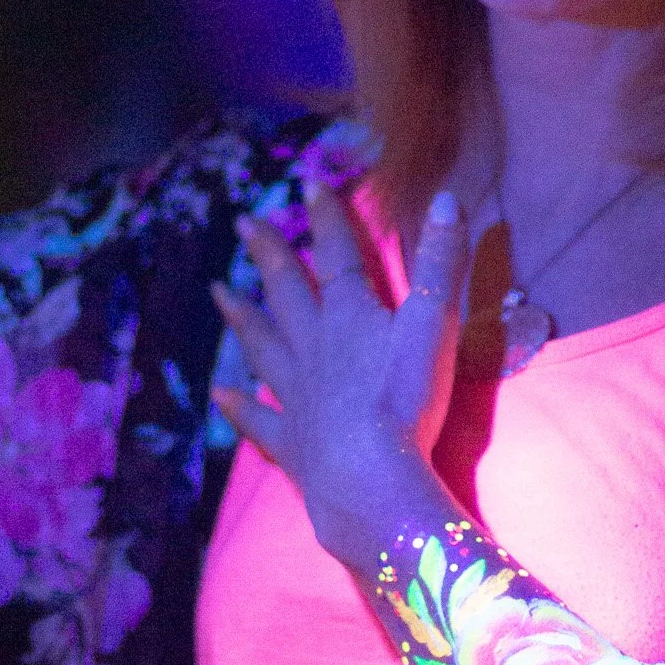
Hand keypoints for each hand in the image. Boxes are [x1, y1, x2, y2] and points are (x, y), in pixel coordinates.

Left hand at [210, 182, 468, 567]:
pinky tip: (221, 395)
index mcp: (348, 315)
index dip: (327, 218)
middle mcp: (312, 346)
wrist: (370, 480)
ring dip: (243, 316)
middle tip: (245, 222)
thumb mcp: (433, 323)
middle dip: (269, 253)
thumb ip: (439, 262)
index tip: (309, 184)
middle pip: (286, 291)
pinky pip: (256, 418)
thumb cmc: (406, 400)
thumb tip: (444, 197)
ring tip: (219, 291)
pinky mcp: (289, 441)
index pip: (337, 255)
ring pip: (261, 344)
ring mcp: (294, 394)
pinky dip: (238, 406)